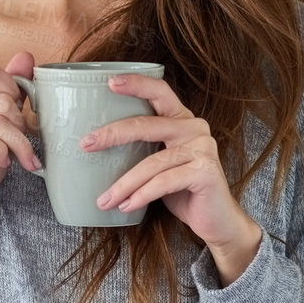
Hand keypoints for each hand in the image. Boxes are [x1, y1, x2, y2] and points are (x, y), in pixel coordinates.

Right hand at [0, 53, 42, 235]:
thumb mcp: (6, 126)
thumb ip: (13, 94)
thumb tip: (26, 56)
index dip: (13, 91)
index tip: (21, 117)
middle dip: (20, 124)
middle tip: (23, 144)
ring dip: (16, 143)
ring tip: (20, 158)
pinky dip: (0, 151)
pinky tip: (2, 162)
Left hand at [82, 73, 259, 253]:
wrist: (217, 220)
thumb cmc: (183, 190)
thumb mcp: (161, 164)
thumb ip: (142, 149)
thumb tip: (96, 146)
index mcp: (182, 120)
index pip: (160, 92)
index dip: (136, 84)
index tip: (110, 82)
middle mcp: (195, 128)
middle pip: (147, 125)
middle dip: (113, 134)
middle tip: (86, 144)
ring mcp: (203, 149)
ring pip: (151, 163)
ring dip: (124, 184)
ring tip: (105, 199)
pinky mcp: (205, 172)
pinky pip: (163, 182)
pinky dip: (141, 196)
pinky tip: (126, 206)